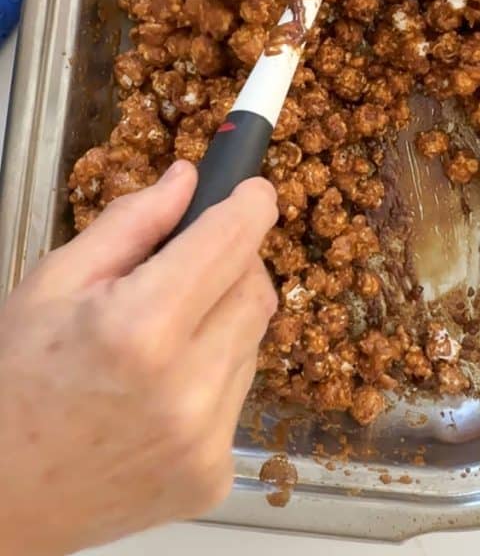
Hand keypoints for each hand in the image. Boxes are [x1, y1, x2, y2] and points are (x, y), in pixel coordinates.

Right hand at [0, 161, 277, 555]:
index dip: (250, 205)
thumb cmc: (15, 379)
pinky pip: (239, 397)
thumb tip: (188, 179)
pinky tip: (164, 389)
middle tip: (191, 265)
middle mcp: (187, 387)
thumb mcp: (55, 282)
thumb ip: (131, 223)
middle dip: (233, 264)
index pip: (231, 241)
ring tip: (164, 337)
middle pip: (255, 290)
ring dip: (222, 322)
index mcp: (141, 326)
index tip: (253, 190)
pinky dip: (214, 377)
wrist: (2, 499)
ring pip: (251, 342)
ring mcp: (205, 439)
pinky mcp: (213, 475)